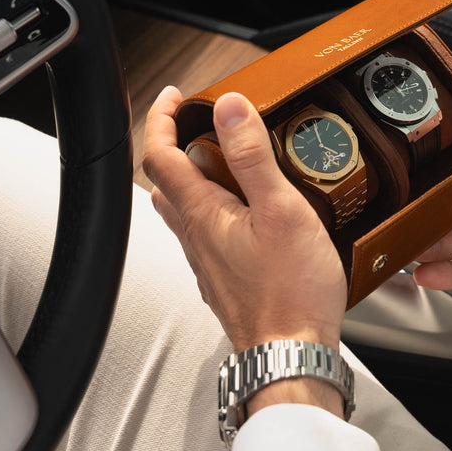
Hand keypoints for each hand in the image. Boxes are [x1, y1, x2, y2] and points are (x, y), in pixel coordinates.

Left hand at [143, 86, 347, 352]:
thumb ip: (253, 157)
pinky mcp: (224, 278)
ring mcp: (208, 260)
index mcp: (203, 214)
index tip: (175, 97)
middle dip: (174, 145)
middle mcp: (197, 237)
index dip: (162, 118)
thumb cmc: (291, 292)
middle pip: (166, 182)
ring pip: (184, 210)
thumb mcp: (280, 211)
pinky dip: (214, 209)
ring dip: (193, 178)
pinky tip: (247, 214)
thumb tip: (230, 108)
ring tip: (226, 164)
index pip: (160, 154)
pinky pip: (205, 234)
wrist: (290, 354)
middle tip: (199, 126)